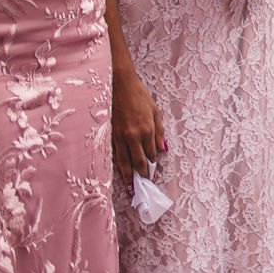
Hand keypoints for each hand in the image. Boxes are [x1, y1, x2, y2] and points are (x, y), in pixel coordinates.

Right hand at [111, 63, 165, 183]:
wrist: (120, 85)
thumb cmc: (139, 96)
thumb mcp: (155, 111)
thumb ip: (159, 131)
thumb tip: (163, 149)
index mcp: (147, 129)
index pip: (151, 153)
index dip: (153, 165)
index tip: (153, 174)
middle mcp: (133, 136)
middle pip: (138, 161)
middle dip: (142, 175)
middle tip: (144, 187)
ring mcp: (120, 136)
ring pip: (124, 161)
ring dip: (128, 176)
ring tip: (131, 187)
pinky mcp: (110, 134)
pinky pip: (114, 153)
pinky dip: (117, 164)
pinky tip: (118, 171)